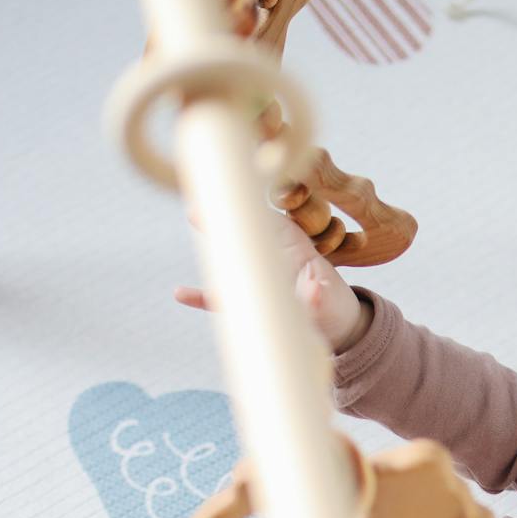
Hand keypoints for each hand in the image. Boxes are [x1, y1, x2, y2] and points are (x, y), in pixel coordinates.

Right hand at [174, 208, 369, 351]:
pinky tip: (180, 293)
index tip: (240, 193)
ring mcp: (257, 279)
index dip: (255, 206)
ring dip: (214, 240)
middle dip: (227, 212)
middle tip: (206, 190)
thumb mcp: (330, 301)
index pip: (271, 220)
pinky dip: (201, 296)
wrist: (336, 327)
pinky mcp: (248, 303)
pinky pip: (220, 299)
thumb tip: (316, 290)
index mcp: (293, 248)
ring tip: (193, 213)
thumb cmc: (334, 305)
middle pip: (245, 231)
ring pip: (230, 259)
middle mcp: (272, 258)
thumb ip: (319, 295)